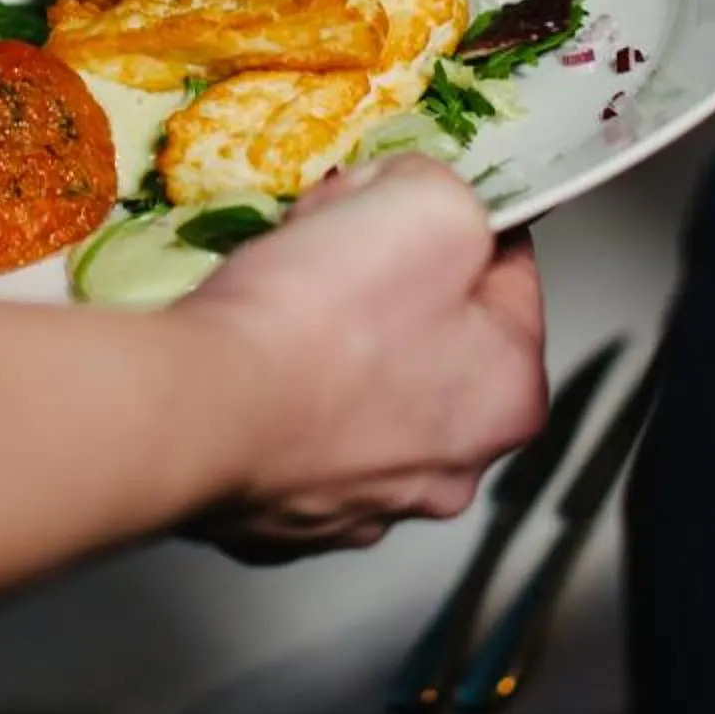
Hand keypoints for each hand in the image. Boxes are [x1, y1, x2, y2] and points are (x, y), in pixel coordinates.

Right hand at [174, 156, 546, 560]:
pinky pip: (289, 442)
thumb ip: (445, 187)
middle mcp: (451, 469)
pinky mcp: (284, 526)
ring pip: (360, 396)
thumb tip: (417, 189)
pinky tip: (249, 369)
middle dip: (387, 287)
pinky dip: (273, 404)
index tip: (396, 206)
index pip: (507, 274)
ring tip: (279, 309)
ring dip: (331, 351)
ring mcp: (364, 508)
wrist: (203, 408)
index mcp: (511, 394)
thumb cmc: (321, 320)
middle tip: (330, 253)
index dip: (449, 222)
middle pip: (431, 340)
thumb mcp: (425, 199)